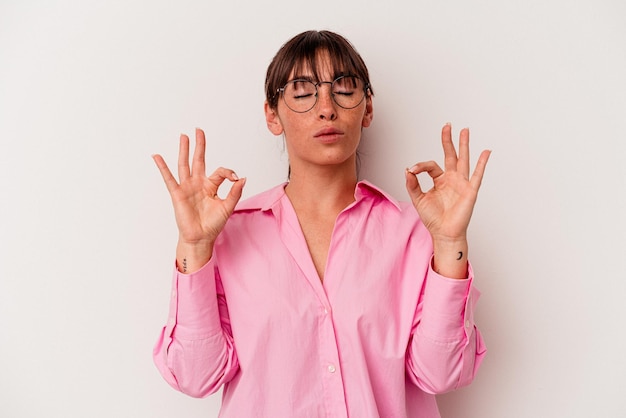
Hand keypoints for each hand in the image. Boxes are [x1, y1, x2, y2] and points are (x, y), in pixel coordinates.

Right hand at [152, 128, 245, 251]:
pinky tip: (157, 156)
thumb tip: (242, 178)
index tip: (235, 178)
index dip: (229, 172)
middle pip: (199, 160)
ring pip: (185, 165)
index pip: (220, 172)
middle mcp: (198, 184)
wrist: (201, 238)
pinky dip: (162, 167)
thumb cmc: (213, 224)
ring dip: (184, 150)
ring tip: (183, 136)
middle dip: (199, 145)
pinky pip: (169, 178)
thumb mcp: (228, 207)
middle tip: (199, 130)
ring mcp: (187, 188)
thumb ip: (235, 192)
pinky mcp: (177, 194)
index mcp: (211, 186)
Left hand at [405, 124, 489, 242]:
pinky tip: (485, 152)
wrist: (444, 233)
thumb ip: (412, 184)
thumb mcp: (418, 199)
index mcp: (439, 180)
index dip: (421, 166)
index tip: (412, 170)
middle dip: (448, 140)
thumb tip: (407, 170)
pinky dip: (482, 163)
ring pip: (464, 159)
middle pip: (450, 155)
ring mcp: (462, 183)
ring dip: (464, 145)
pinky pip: (477, 174)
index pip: (430, 165)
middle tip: (447, 125)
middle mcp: (451, 179)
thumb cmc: (433, 218)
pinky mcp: (470, 190)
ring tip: (465, 130)